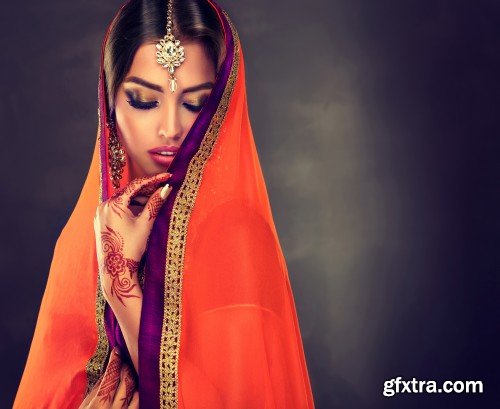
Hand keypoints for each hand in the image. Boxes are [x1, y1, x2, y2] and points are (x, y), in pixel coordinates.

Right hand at [78, 347, 138, 408]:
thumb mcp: (85, 404)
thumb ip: (98, 388)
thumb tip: (109, 370)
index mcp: (98, 404)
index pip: (111, 375)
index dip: (115, 360)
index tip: (117, 350)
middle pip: (126, 381)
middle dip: (126, 368)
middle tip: (123, 362)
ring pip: (136, 393)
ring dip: (134, 382)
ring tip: (128, 376)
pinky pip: (138, 405)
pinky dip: (137, 395)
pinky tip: (134, 390)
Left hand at [93, 173, 172, 305]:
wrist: (115, 271)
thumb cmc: (131, 247)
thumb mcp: (145, 224)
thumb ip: (155, 203)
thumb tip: (167, 189)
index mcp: (114, 204)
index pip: (136, 185)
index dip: (153, 180)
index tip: (167, 177)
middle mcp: (103, 206)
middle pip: (129, 192)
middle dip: (146, 190)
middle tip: (163, 189)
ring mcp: (100, 215)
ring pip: (123, 201)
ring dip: (138, 200)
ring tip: (154, 203)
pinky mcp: (100, 222)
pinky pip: (116, 209)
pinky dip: (129, 208)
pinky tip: (141, 213)